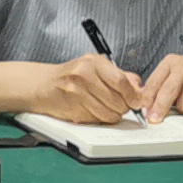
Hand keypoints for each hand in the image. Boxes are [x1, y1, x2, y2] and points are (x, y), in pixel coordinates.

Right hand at [32, 53, 151, 125]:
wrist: (43, 85)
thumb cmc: (71, 76)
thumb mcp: (95, 68)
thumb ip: (118, 76)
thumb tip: (139, 88)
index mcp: (94, 62)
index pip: (121, 81)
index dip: (133, 96)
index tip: (137, 103)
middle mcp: (85, 74)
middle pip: (117, 100)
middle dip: (123, 108)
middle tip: (120, 107)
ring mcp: (77, 91)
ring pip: (107, 113)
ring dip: (111, 116)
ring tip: (106, 110)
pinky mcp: (72, 107)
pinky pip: (95, 119)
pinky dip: (98, 119)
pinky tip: (93, 112)